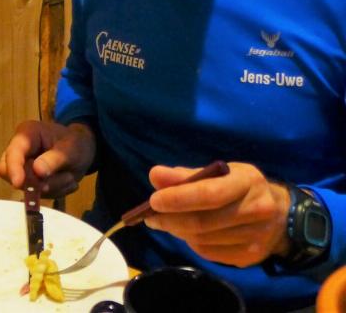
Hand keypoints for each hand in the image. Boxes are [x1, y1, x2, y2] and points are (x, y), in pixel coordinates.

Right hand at [0, 120, 95, 196]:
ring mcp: (21, 167)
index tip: (19, 183)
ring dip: (51, 187)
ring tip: (69, 176)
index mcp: (26, 135)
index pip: (12, 152)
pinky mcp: (28, 181)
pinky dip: (54, 192)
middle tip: (62, 178)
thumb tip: (37, 171)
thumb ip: (55, 159)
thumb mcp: (71, 149)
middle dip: (35, 181)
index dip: (13, 168)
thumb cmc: (76, 143)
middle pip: (8, 172)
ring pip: (24, 187)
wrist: (82, 151)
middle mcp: (19, 151)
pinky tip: (65, 180)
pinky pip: (34, 195)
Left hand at [144, 162, 290, 267]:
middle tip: (150, 216)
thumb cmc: (241, 188)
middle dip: (170, 219)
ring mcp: (255, 237)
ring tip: (165, 222)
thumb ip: (185, 175)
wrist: (281, 216)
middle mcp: (257, 210)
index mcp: (248, 182)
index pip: (210, 193)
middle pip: (203, 222)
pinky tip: (187, 232)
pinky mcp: (250, 257)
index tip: (154, 200)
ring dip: (177, 231)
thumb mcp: (219, 173)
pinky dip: (191, 243)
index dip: (178, 198)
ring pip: (202, 240)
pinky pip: (209, 253)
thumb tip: (155, 175)